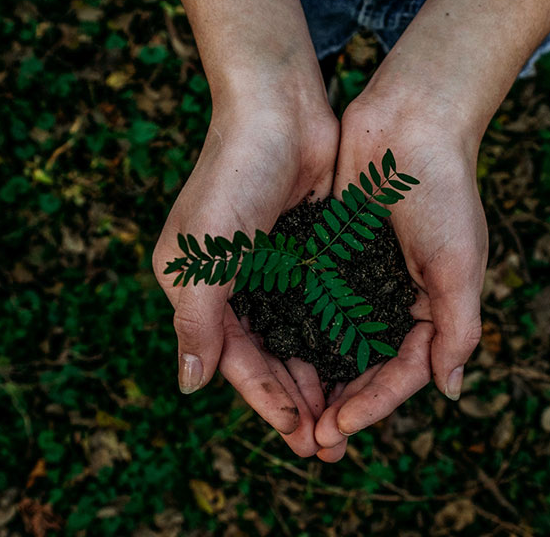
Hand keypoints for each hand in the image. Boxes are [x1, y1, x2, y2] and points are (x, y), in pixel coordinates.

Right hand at [153, 96, 337, 456]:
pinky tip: (359, 364)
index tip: (300, 437)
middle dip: (297, 400)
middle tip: (330, 443)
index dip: (266, 401)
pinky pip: (321, 306)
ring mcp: (271, 268)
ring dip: (319, 376)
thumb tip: (190, 386)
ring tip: (347, 416)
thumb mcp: (204, 255)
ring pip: (297, 338)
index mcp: (197, 288)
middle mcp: (232, 284)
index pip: (234, 360)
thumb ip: (197, 322)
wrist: (279, 107)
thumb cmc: (233, 176)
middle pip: (268, 357)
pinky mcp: (306, 251)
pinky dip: (336, 337)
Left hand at [313, 91, 487, 461]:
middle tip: (311, 440)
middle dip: (342, 405)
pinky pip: (313, 303)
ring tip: (291, 413)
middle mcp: (396, 299)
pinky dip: (298, 331)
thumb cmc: (444, 191)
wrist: (411, 121)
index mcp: (432, 308)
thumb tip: (450, 391)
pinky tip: (274, 356)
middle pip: (366, 367)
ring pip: (335, 343)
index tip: (339, 427)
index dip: (374, 404)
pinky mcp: (332, 254)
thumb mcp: (460, 265)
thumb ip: (458, 329)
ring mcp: (362, 278)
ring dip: (316, 379)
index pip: (403, 372)